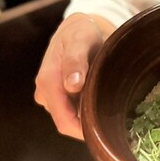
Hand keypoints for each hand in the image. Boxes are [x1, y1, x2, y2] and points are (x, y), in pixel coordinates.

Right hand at [35, 13, 112, 138]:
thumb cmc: (81, 33)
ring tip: (108, 106)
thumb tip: (72, 85)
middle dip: (88, 125)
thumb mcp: (81, 40)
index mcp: (48, 81)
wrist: (75, 29)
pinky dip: (86, 111)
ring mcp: (49, 97)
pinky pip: (71, 112)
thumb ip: (76, 61)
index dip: (85, 130)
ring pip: (70, 119)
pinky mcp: (56, 97)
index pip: (64, 121)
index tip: (107, 128)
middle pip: (67, 123)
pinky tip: (100, 103)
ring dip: (87, 117)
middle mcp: (45, 93)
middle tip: (114, 117)